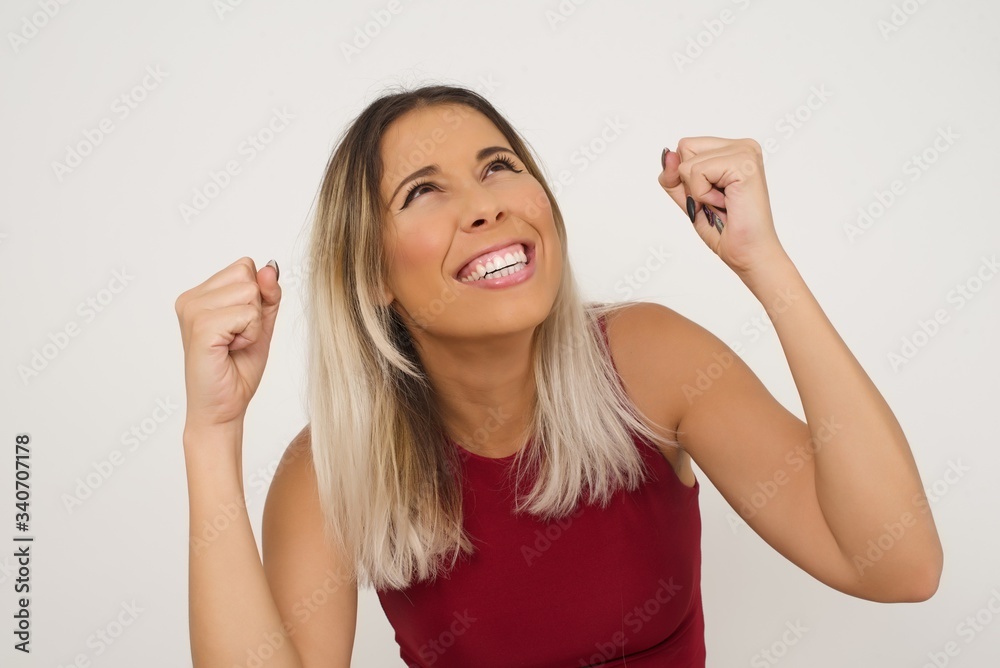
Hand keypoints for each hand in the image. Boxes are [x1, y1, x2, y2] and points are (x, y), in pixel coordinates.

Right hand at [174, 257, 280, 431]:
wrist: (223, 408)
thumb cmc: (237, 369)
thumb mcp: (261, 324)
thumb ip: (267, 294)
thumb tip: (270, 267)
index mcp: (200, 294)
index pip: (245, 266)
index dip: (257, 296)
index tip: (242, 326)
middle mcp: (191, 298)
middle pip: (247, 273)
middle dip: (255, 308)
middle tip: (238, 337)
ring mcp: (193, 310)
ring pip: (250, 292)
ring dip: (253, 324)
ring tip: (234, 344)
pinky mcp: (201, 326)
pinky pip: (247, 313)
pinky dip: (250, 334)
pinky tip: (231, 350)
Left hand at [658, 137, 787, 275]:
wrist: (747, 254)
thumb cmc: (724, 229)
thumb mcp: (688, 197)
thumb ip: (674, 175)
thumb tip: (667, 153)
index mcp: (732, 149)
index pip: (685, 146)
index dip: (686, 177)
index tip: (711, 196)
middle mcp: (742, 145)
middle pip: (684, 147)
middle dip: (690, 182)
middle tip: (717, 201)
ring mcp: (745, 152)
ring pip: (688, 162)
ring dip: (698, 192)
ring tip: (723, 203)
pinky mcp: (743, 163)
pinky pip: (696, 172)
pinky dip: (703, 195)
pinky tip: (726, 203)